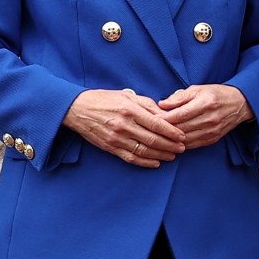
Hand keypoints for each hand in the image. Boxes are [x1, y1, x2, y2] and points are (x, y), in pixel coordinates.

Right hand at [63, 88, 185, 166]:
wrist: (77, 109)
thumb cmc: (104, 99)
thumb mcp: (126, 95)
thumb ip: (147, 104)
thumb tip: (165, 114)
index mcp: (130, 110)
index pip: (157, 124)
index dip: (172, 132)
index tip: (182, 136)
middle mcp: (124, 125)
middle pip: (153, 139)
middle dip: (171, 145)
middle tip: (182, 148)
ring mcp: (116, 138)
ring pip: (144, 151)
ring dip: (161, 155)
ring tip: (172, 155)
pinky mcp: (110, 147)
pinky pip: (131, 158)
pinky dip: (145, 162)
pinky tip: (156, 163)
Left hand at [158, 84, 252, 149]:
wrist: (239, 104)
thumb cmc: (216, 94)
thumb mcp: (198, 89)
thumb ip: (179, 97)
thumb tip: (161, 105)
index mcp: (205, 103)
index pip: (180, 114)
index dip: (164, 118)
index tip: (153, 118)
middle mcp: (210, 118)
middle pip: (181, 128)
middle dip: (165, 129)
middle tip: (152, 128)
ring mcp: (212, 131)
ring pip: (185, 139)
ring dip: (171, 139)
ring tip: (160, 135)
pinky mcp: (213, 139)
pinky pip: (192, 145)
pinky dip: (181, 144)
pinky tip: (172, 141)